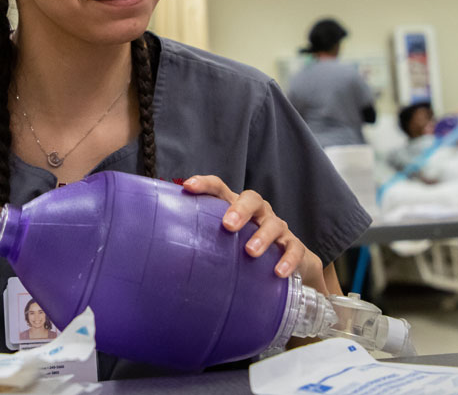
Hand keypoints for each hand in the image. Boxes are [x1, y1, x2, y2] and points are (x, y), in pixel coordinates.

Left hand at [182, 175, 327, 292]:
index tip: (188, 186)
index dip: (205, 184)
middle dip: (240, 210)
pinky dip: (287, 260)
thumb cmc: (244, 249)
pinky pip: (293, 249)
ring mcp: (278, 228)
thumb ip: (201, 243)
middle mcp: (258, 213)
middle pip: (252, 199)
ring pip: (273, 224)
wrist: (288, 264)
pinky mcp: (294, 247)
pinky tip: (278, 272)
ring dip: (262, 236)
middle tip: (228, 225)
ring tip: (250, 252)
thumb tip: (163, 257)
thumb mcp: (224, 244)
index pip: (220, 189)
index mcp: (237, 207)